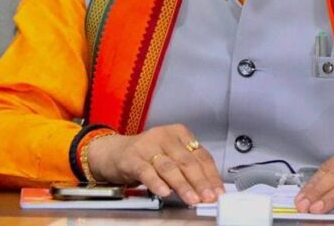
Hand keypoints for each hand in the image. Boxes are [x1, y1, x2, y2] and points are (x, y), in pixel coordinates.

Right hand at [86, 124, 223, 204]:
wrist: (115, 152)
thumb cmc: (148, 154)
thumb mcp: (171, 155)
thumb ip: (187, 168)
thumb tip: (207, 188)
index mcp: (180, 133)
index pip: (201, 155)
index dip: (211, 175)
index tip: (218, 191)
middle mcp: (165, 136)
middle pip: (187, 161)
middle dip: (200, 182)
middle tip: (208, 197)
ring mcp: (148, 146)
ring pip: (170, 167)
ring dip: (183, 185)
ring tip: (192, 199)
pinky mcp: (132, 158)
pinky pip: (146, 171)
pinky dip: (157, 182)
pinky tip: (165, 192)